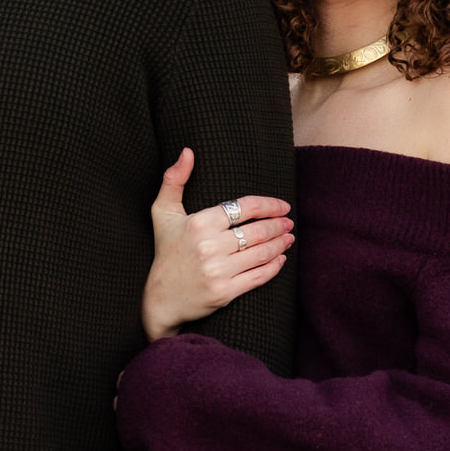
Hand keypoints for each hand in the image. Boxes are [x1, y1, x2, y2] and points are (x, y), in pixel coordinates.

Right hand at [142, 148, 290, 340]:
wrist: (161, 298)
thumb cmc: (165, 252)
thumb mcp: (162, 213)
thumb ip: (173, 180)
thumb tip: (188, 152)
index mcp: (199, 223)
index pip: (243, 207)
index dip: (268, 205)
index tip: (282, 206)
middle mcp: (209, 246)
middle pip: (257, 231)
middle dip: (278, 225)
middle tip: (288, 222)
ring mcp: (218, 271)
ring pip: (261, 253)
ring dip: (280, 244)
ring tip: (288, 237)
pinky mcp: (225, 292)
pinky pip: (258, 276)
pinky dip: (274, 266)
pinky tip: (280, 259)